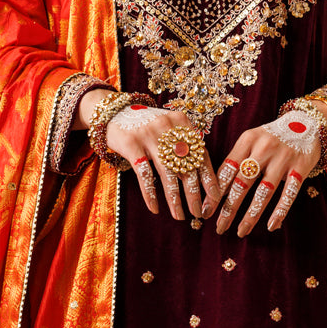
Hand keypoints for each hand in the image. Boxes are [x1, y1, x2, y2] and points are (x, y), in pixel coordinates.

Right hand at [104, 104, 218, 222]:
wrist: (112, 111)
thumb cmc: (144, 126)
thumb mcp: (167, 130)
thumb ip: (182, 146)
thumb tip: (199, 180)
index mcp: (183, 123)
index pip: (202, 155)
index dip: (209, 179)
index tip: (215, 199)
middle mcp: (169, 127)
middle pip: (187, 166)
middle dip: (195, 194)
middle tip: (199, 213)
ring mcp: (150, 135)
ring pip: (168, 173)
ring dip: (175, 199)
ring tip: (180, 216)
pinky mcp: (131, 143)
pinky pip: (144, 174)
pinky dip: (150, 194)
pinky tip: (155, 209)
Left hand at [208, 105, 326, 236]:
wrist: (308, 121)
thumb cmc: (271, 137)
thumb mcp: (251, 140)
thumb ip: (237, 160)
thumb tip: (216, 193)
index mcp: (247, 139)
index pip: (227, 169)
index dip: (215, 192)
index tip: (206, 212)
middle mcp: (264, 147)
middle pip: (242, 183)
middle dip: (229, 209)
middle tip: (219, 227)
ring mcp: (284, 157)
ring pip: (264, 192)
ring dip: (251, 215)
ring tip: (241, 231)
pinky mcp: (301, 166)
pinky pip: (289, 193)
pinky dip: (279, 211)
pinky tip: (270, 226)